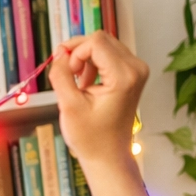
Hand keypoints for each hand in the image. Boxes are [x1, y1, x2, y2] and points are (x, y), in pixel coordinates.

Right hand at [48, 32, 147, 172]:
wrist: (108, 155)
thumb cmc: (90, 137)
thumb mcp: (69, 105)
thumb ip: (61, 74)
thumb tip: (58, 53)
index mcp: (124, 75)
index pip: (95, 42)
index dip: (74, 53)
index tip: (67, 74)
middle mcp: (136, 68)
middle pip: (101, 39)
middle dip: (79, 53)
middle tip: (68, 76)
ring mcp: (137, 70)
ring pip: (104, 45)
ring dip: (85, 59)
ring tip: (79, 83)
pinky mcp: (133, 74)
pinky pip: (109, 55)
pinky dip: (93, 64)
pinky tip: (87, 84)